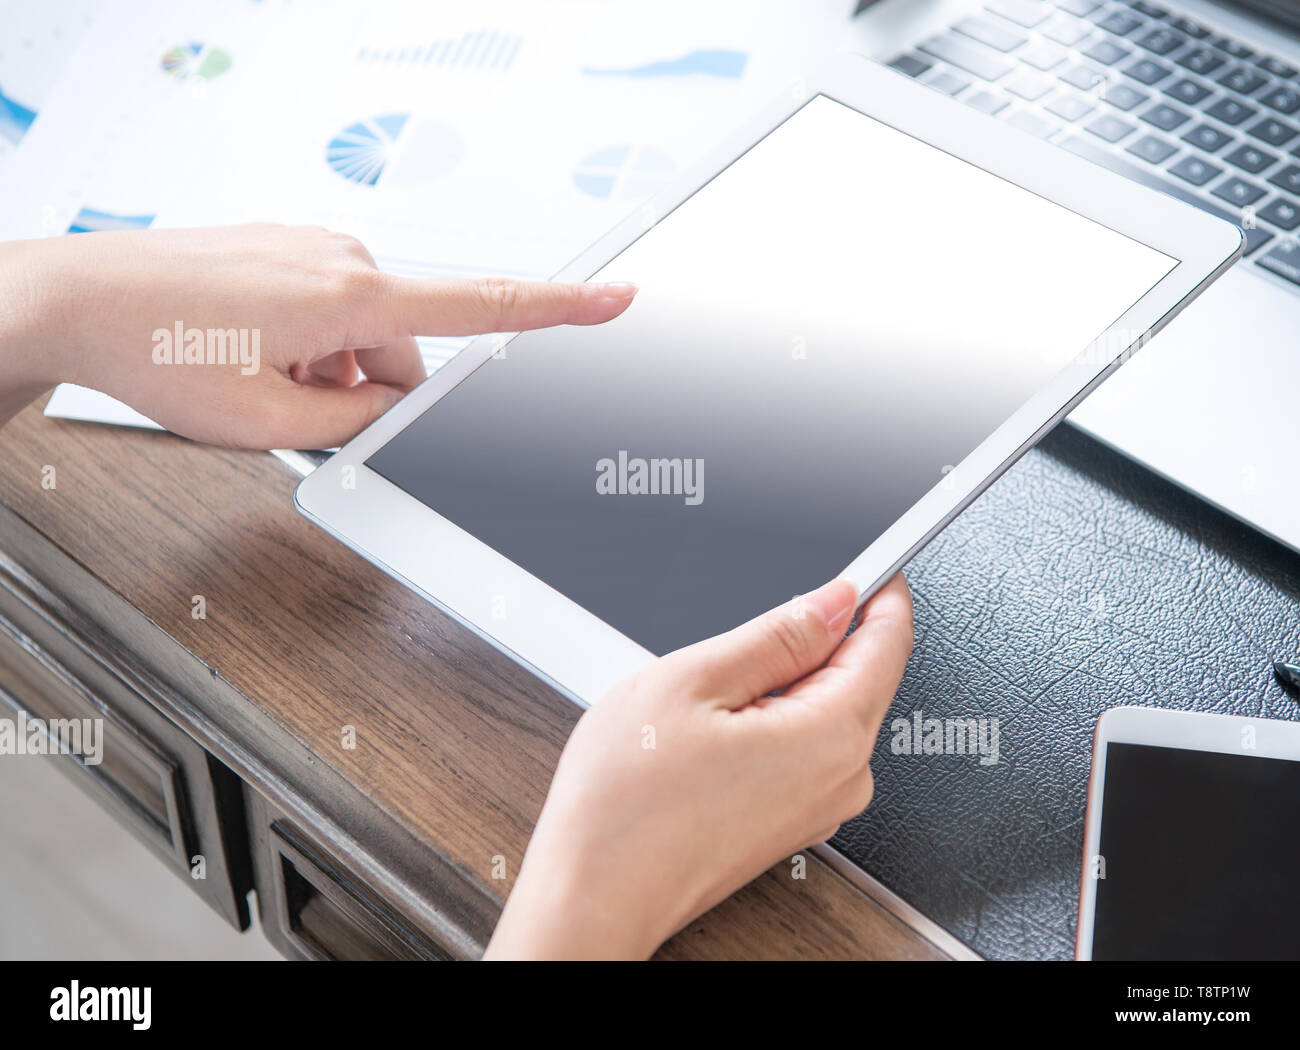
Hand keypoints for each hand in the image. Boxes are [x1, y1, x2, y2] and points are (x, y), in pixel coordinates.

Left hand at [0, 224, 635, 446]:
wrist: (79, 299)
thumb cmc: (156, 348)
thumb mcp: (266, 422)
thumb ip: (354, 425)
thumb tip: (388, 414)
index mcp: (353, 296)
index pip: (482, 306)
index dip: (559, 308)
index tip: (614, 298)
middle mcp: (343, 259)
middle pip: (405, 351)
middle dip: (366, 391)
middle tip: (295, 409)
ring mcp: (311, 249)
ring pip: (362, 337)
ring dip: (328, 371)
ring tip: (256, 382)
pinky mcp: (286, 250)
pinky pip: (327, 312)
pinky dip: (304, 346)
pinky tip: (249, 356)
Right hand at [484, 574, 912, 959]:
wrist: (593, 895)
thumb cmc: (626, 805)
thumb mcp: (693, 681)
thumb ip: (777, 633)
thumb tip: (833, 601)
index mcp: (832, 734)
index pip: (889, 639)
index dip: (876, 589)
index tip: (862, 564)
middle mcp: (844, 777)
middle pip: (860, 673)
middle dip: (814, 637)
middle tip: (742, 634)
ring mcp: (820, 807)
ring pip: (825, 709)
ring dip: (781, 682)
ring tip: (707, 696)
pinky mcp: (793, 822)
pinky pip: (803, 747)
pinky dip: (770, 720)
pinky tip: (710, 730)